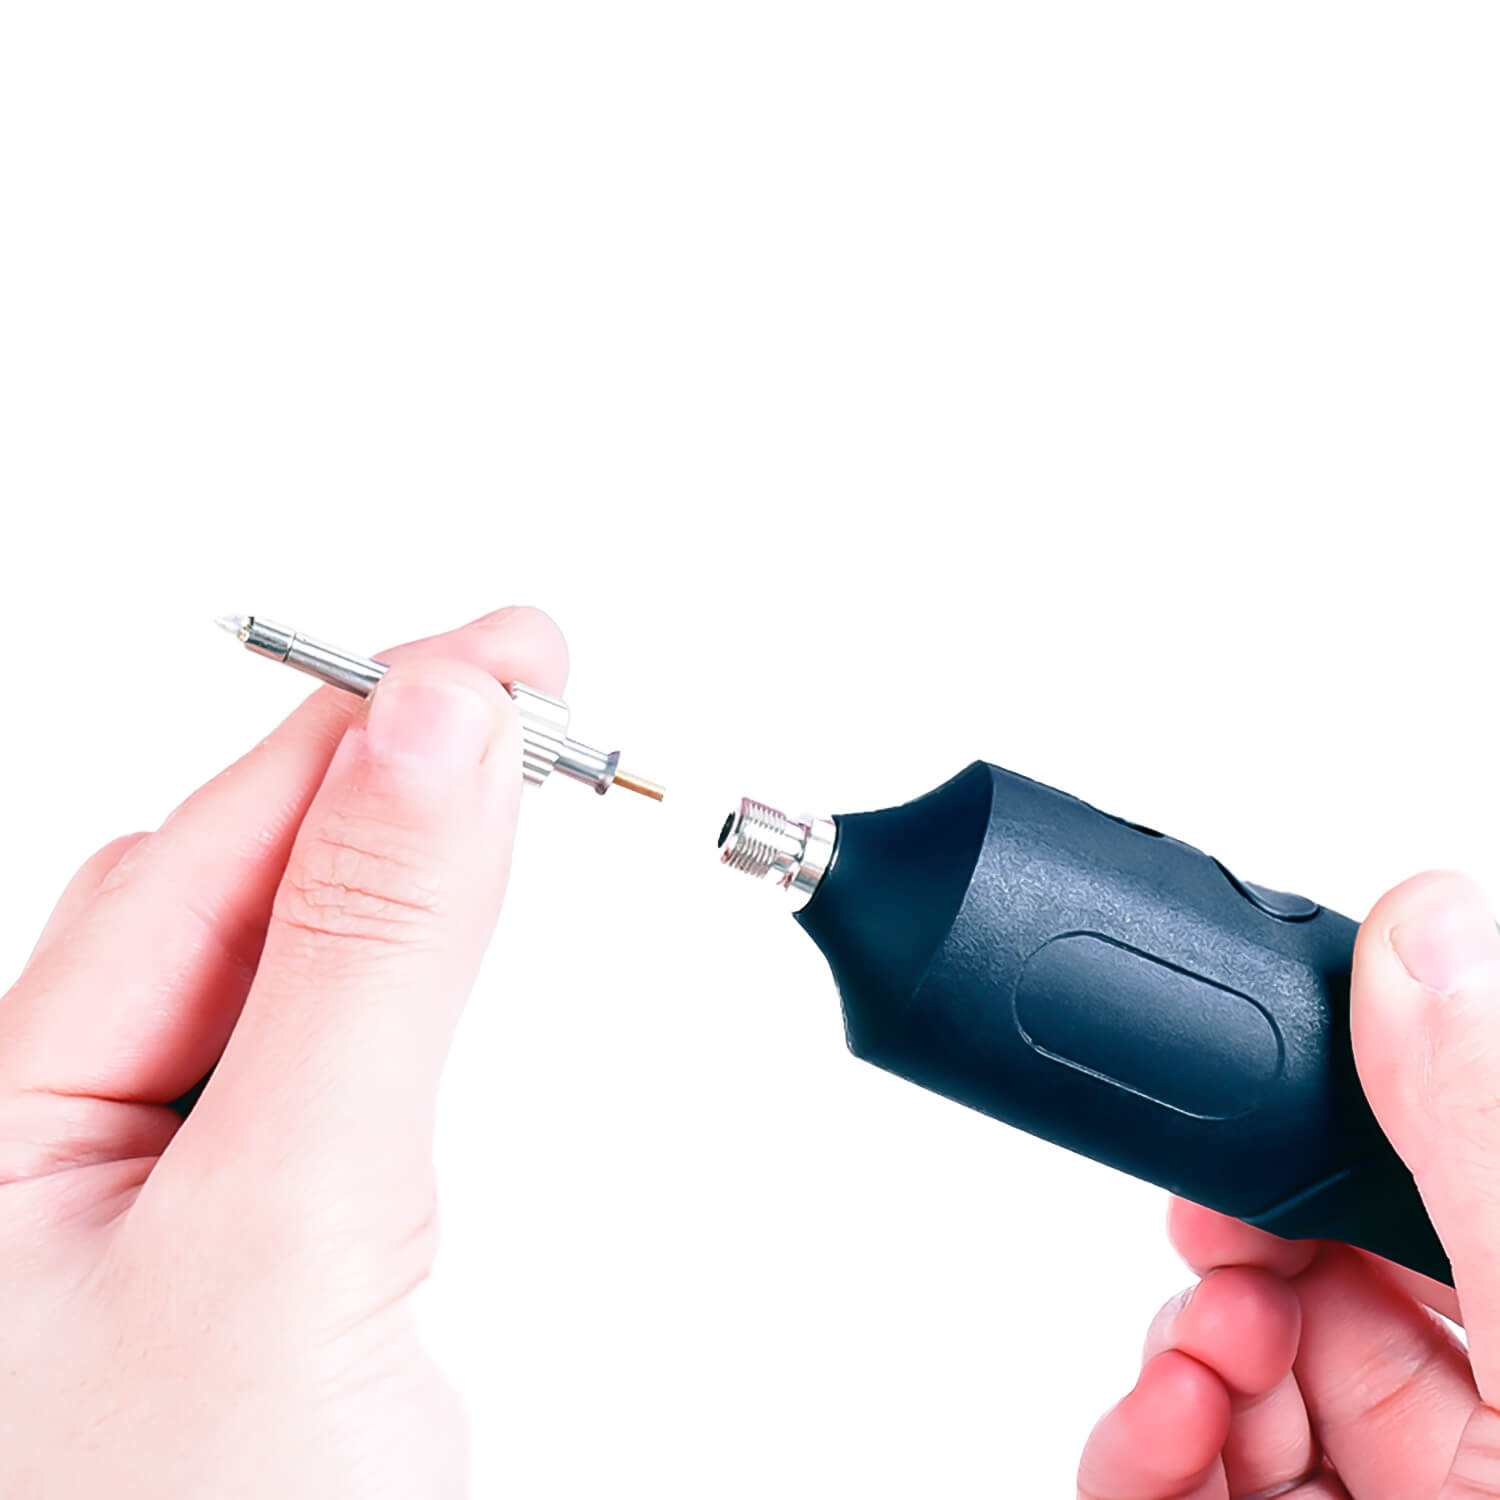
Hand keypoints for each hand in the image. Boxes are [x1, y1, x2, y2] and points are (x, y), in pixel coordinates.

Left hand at [0, 606, 566, 1499]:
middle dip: (386, 758)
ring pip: (273, 954)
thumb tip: (438, 731)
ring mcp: (150, 1192)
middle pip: (235, 870)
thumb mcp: (282, 1227)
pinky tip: (415, 929)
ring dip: (388, 846)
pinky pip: (310, 1053)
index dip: (381, 717)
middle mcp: (52, 1135)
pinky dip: (392, 962)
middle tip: (526, 689)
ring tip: (480, 768)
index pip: (220, 839)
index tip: (520, 650)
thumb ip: (365, 956)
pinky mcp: (252, 1246)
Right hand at [1078, 871, 1499, 1498]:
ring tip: (1201, 1358)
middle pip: (1324, 1279)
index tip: (1271, 1092)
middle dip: (1240, 1244)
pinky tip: (1168, 1422)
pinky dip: (1136, 1450)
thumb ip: (1482, 1134)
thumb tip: (1428, 928)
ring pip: (1232, 1378)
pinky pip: (1172, 1486)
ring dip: (1181, 1348)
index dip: (1346, 1133)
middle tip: (1219, 1232)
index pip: (1439, 1193)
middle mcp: (1486, 1428)